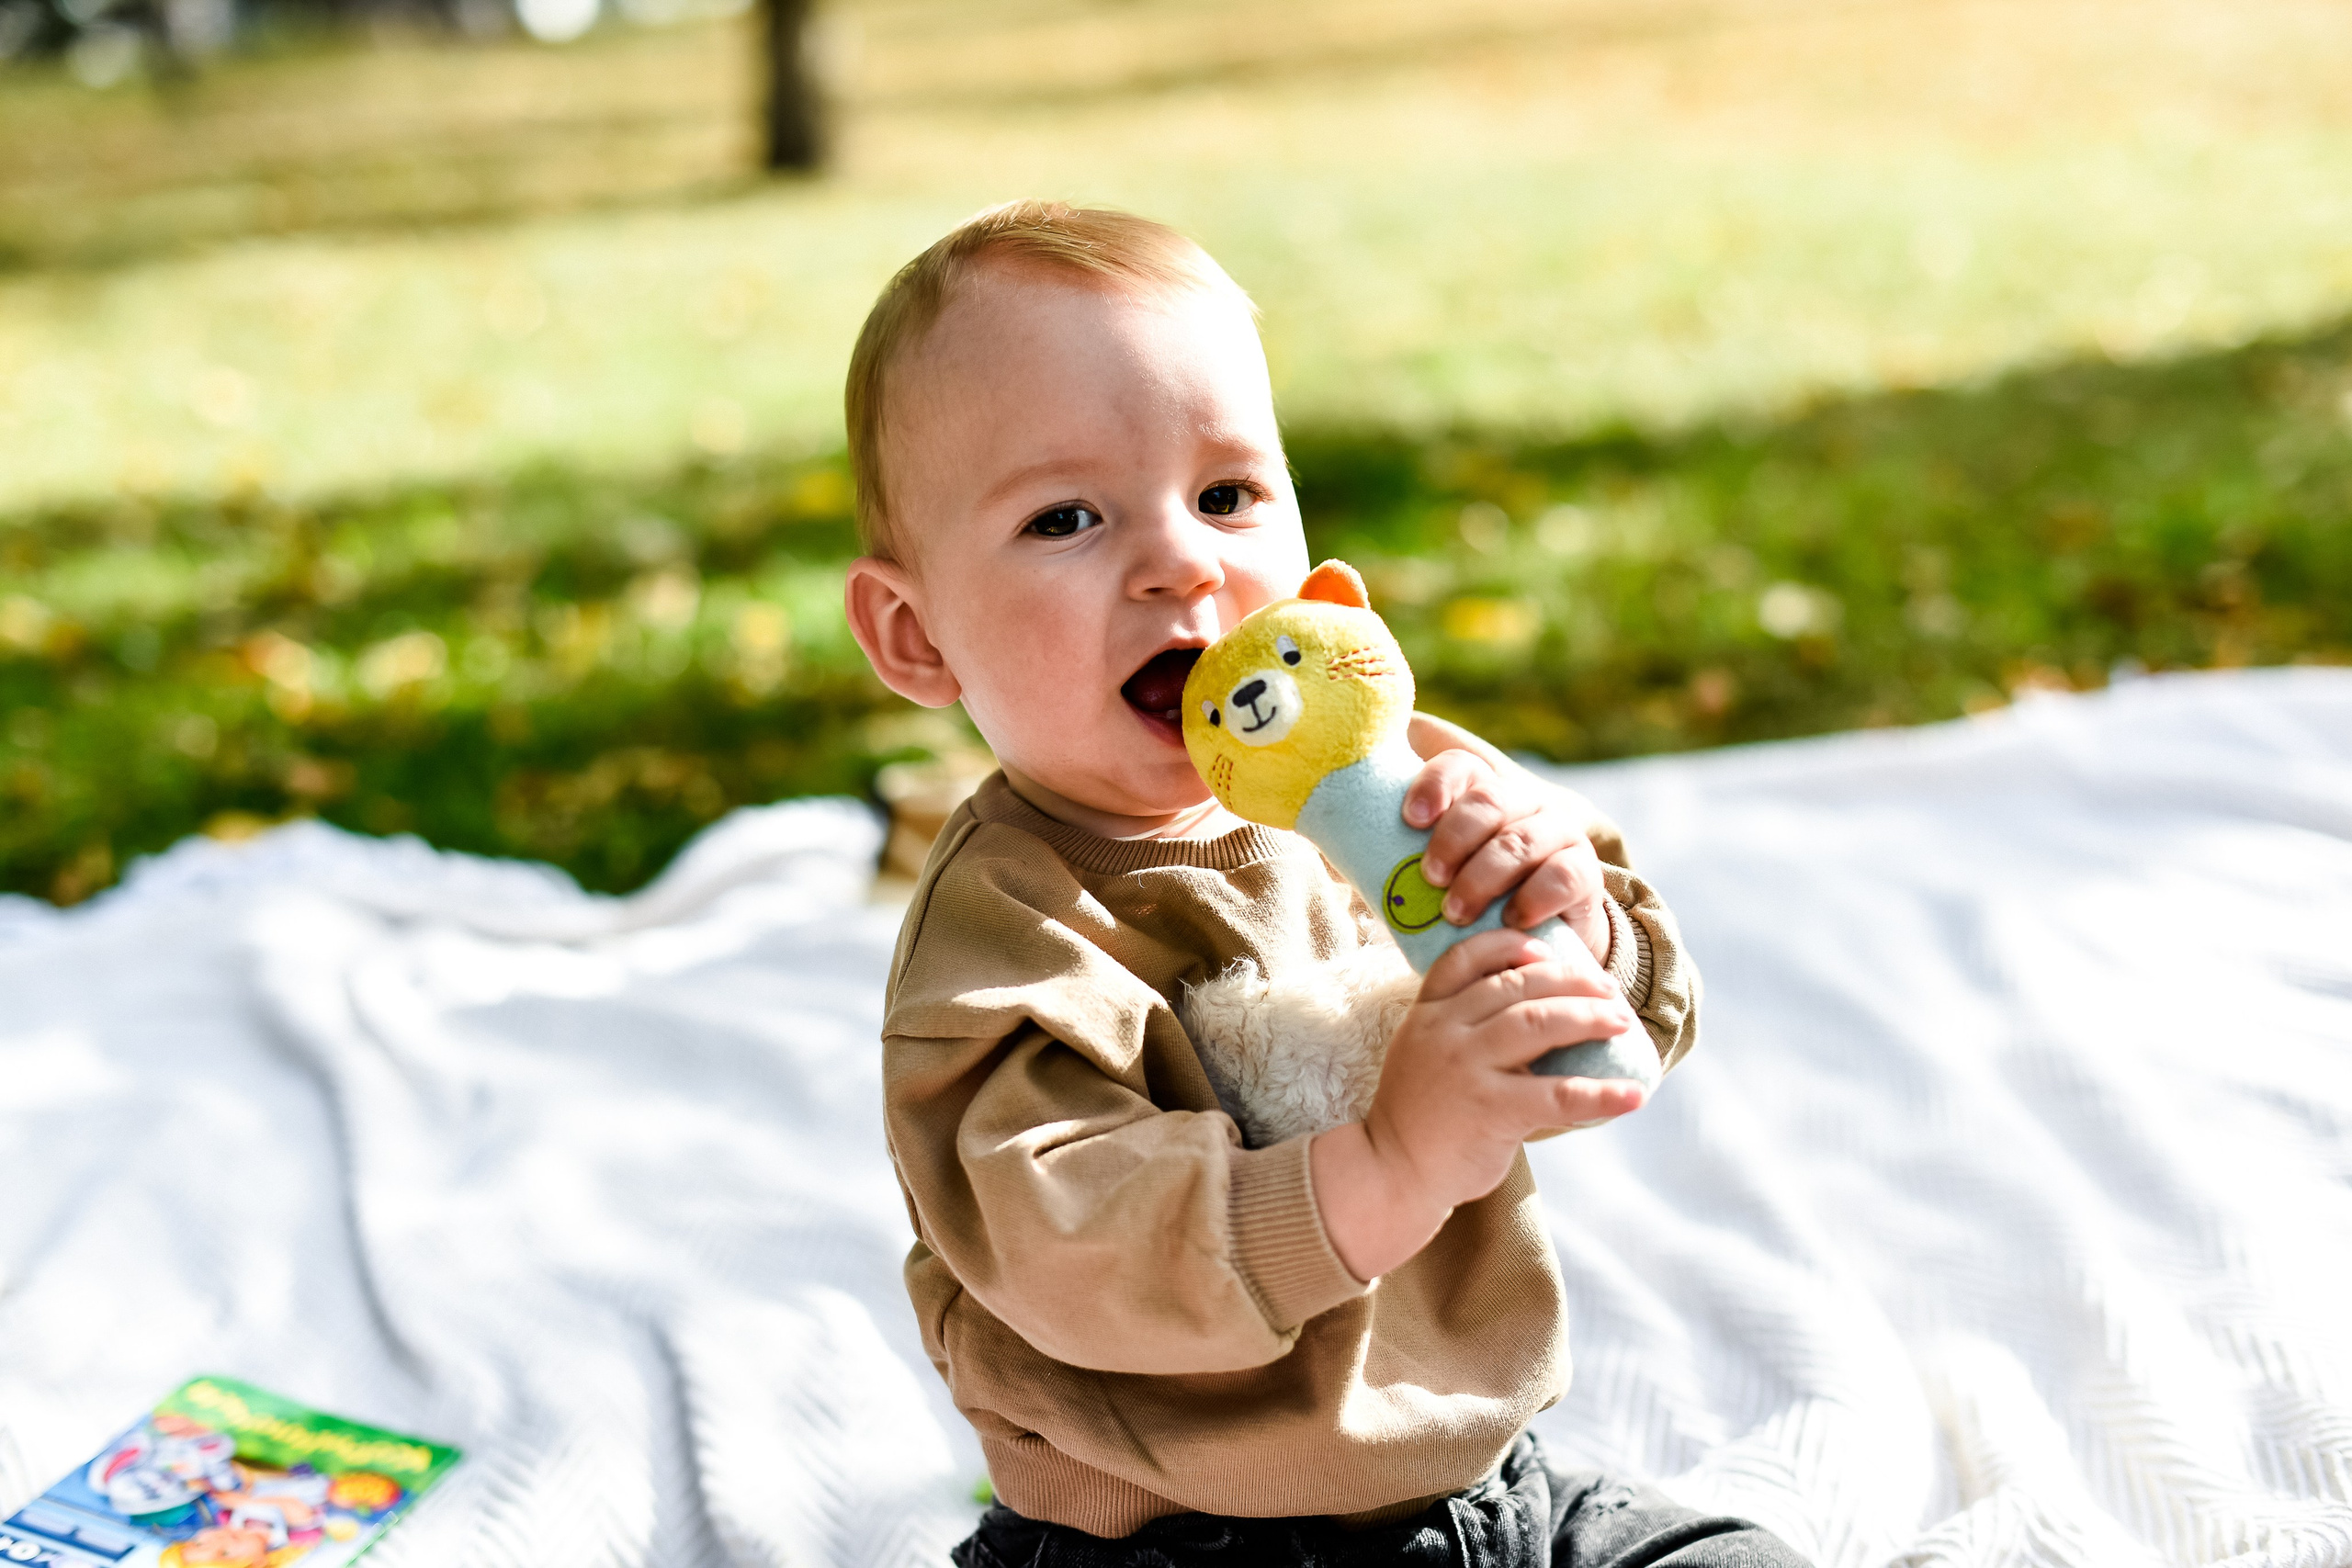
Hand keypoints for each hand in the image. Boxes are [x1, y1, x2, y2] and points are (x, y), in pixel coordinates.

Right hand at [1311, 928, 1642, 1281]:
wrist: (1392, 1173)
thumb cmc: (1420, 1115)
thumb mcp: (1425, 1052)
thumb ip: (1465, 1027)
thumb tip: (1538, 1009)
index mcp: (1429, 1013)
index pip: (1466, 957)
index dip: (1510, 944)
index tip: (1547, 951)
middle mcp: (1445, 1031)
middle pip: (1517, 983)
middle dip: (1572, 980)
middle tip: (1609, 990)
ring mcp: (1466, 1068)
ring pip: (1539, 1022)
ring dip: (1590, 1017)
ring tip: (1621, 1022)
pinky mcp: (1490, 1110)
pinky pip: (1558, 1094)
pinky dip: (1602, 1093)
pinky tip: (1633, 1095)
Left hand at [1401, 726, 1611, 967]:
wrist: (1543, 925)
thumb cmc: (1470, 888)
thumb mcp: (1429, 863)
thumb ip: (1383, 844)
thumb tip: (1317, 835)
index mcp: (1480, 789)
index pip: (1459, 766)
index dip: (1434, 786)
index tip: (1410, 818)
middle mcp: (1522, 801)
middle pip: (1490, 801)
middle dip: (1455, 839)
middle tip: (1430, 878)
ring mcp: (1557, 833)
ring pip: (1522, 840)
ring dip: (1484, 876)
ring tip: (1455, 911)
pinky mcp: (1584, 872)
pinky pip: (1563, 875)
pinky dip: (1535, 896)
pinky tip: (1512, 918)